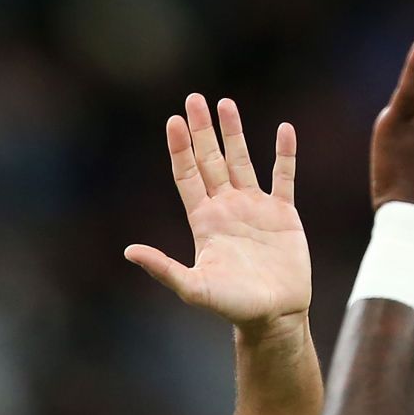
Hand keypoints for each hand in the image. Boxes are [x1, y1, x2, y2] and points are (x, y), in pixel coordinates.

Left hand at [125, 94, 308, 336]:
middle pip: (211, 160)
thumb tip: (129, 252)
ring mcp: (255, 208)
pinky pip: (283, 177)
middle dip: (202, 130)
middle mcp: (227, 208)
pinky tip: (284, 129)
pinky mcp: (284, 214)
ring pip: (243, 161)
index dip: (180, 149)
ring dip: (234, 133)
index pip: (188, 176)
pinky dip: (284, 154)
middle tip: (194, 98)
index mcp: (204, 220)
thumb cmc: (233, 306)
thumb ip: (164, 268)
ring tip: (226, 103)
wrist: (274, 316)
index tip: (173, 121)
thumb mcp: (194, 288)